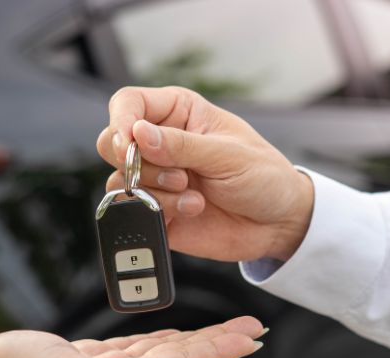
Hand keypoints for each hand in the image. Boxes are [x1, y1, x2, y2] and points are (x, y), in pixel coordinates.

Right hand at [96, 86, 313, 261]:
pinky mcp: (155, 209)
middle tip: (175, 174)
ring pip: (119, 179)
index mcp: (178, 112)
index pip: (128, 102)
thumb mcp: (228, 155)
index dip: (121, 120)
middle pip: (111, 142)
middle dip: (136, 162)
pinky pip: (133, 210)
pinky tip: (193, 208)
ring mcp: (156, 178)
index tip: (130, 141)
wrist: (278, 223)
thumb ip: (181, 145)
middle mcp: (160, 142)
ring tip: (192, 194)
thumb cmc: (263, 176)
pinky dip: (160, 211)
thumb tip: (137, 134)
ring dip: (155, 190)